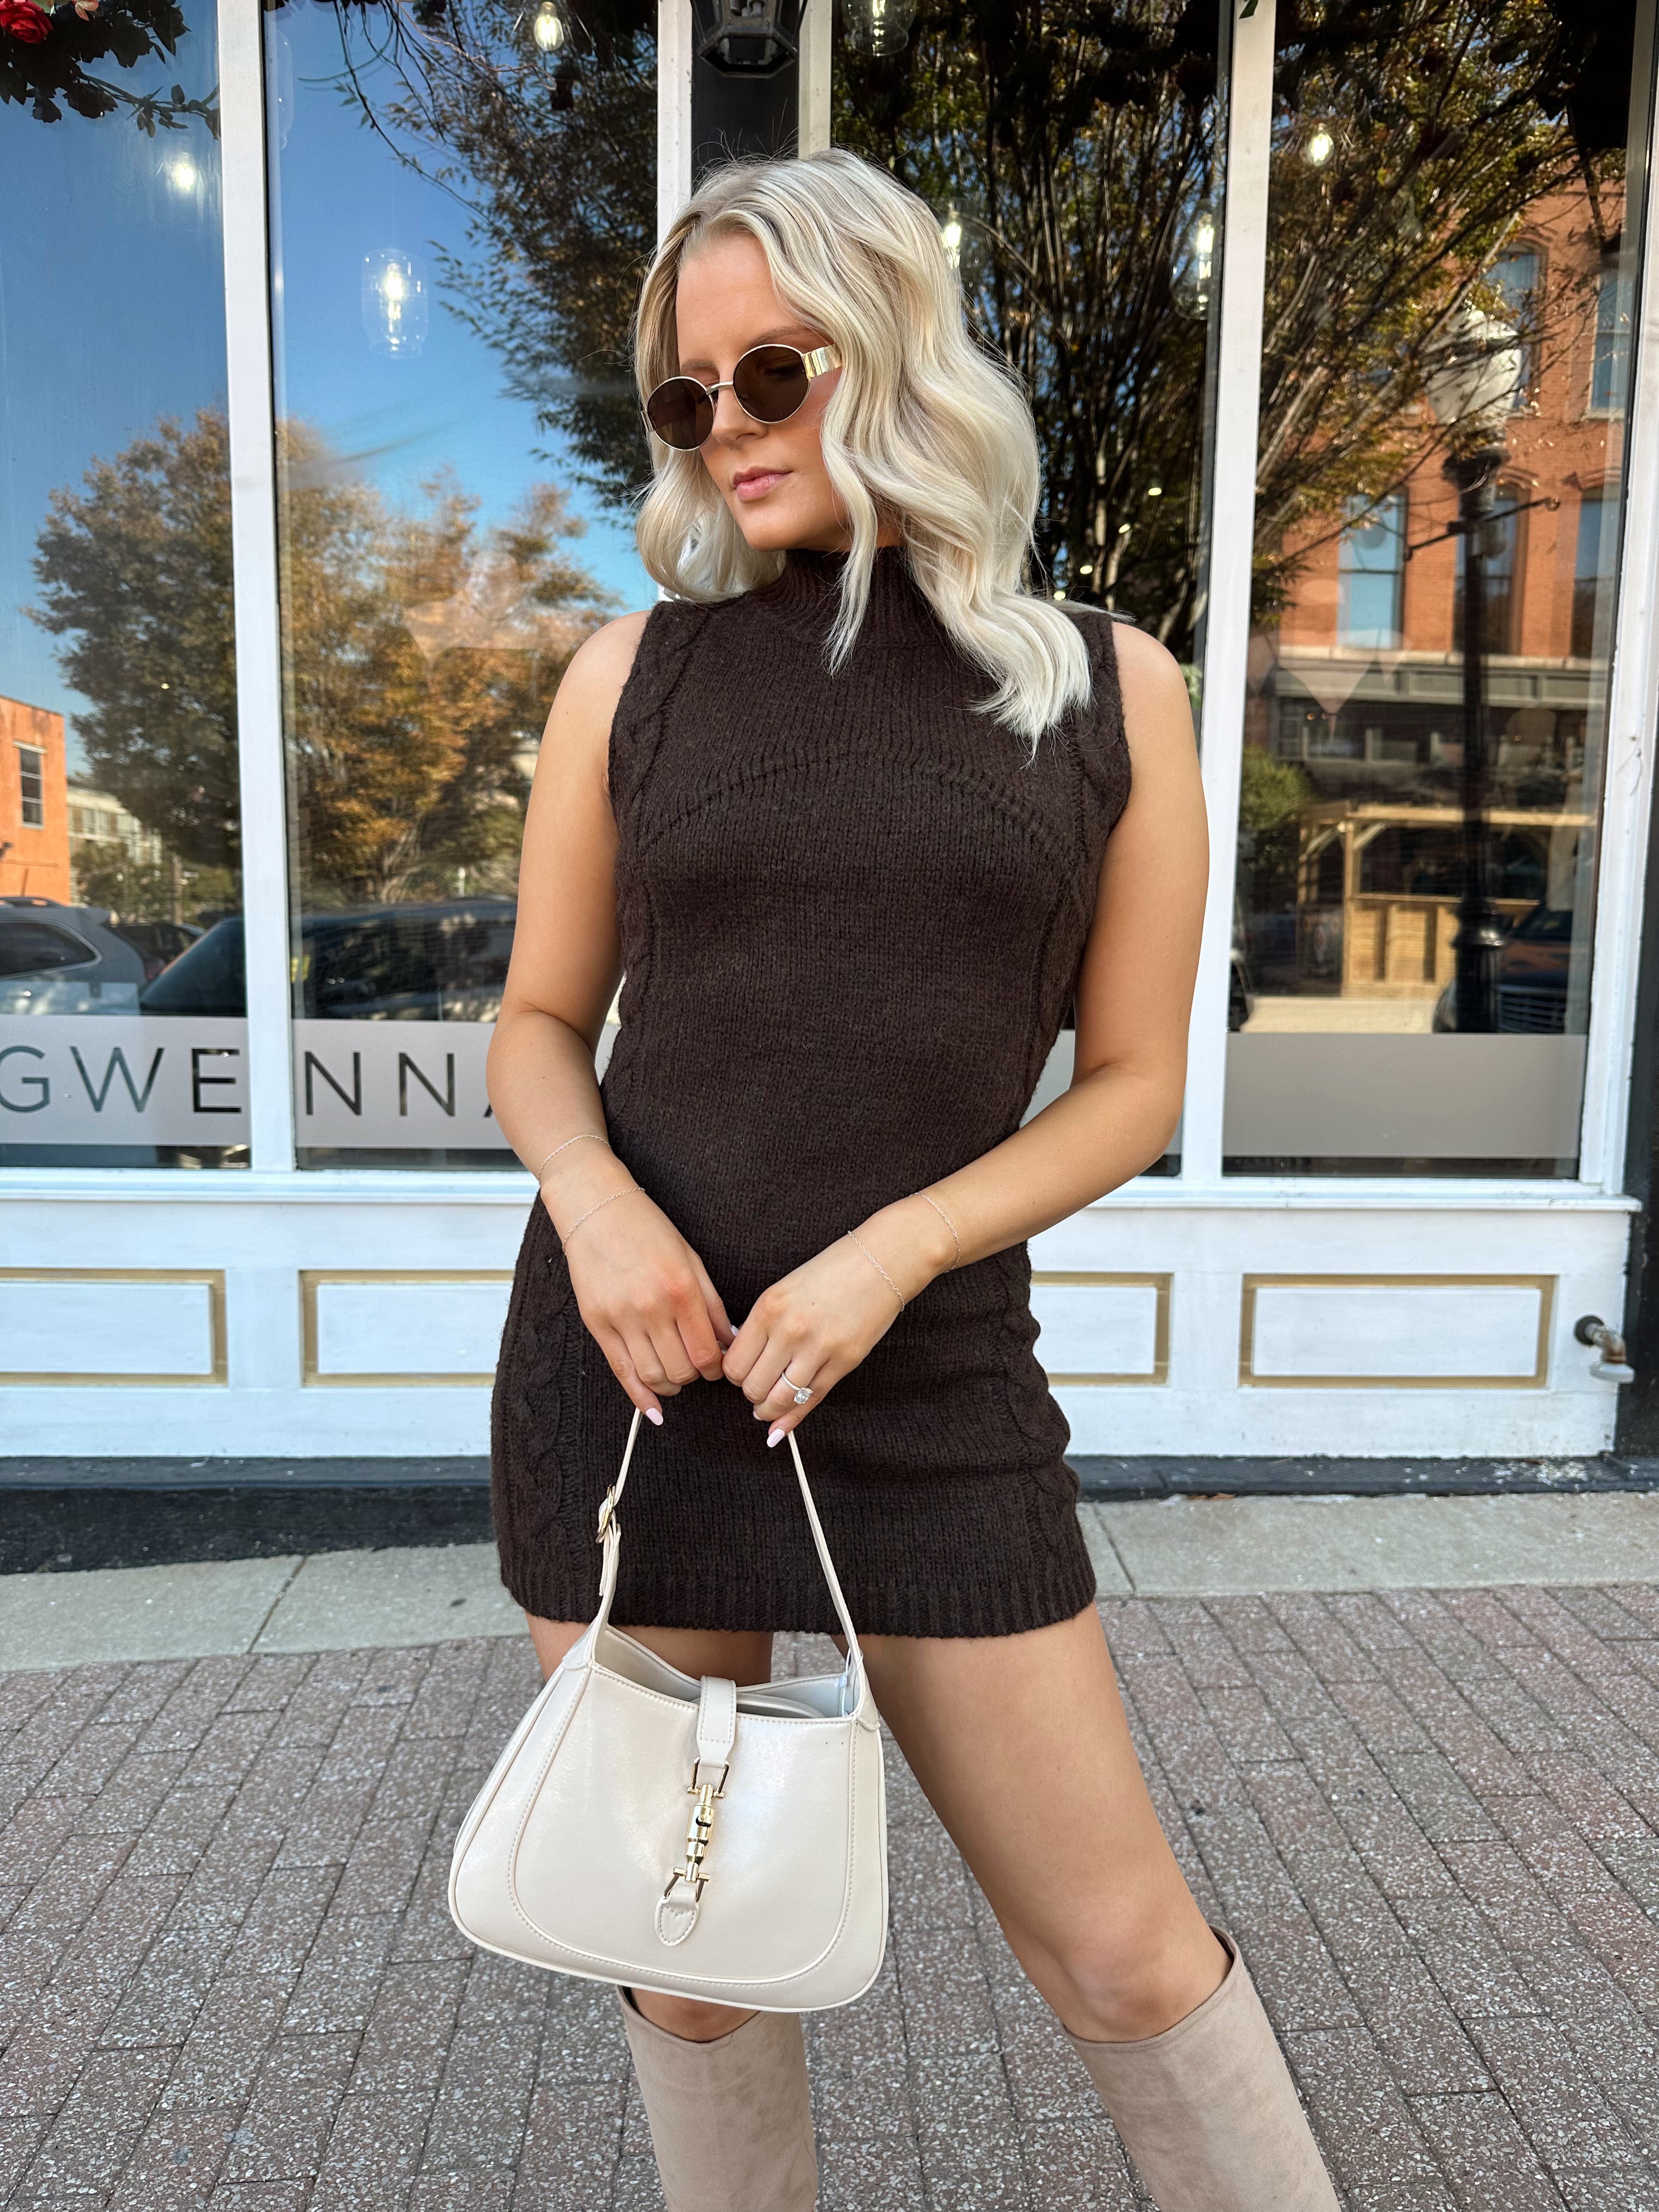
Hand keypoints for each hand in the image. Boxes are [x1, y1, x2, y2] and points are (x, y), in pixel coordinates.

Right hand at [545, 1156, 732, 1424]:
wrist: (597, 1210)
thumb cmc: (648, 1230)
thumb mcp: (691, 1260)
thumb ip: (711, 1305)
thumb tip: (729, 1342)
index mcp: (681, 1290)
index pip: (707, 1352)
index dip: (719, 1368)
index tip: (720, 1366)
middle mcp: (651, 1308)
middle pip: (682, 1370)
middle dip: (696, 1376)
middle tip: (697, 1368)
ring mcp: (621, 1317)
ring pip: (653, 1376)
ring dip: (671, 1386)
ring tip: (677, 1378)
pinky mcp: (597, 1323)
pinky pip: (620, 1371)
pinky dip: (639, 1396)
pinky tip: (652, 1408)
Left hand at [723, 1202, 953, 1446]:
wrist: (879, 1263)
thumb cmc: (829, 1273)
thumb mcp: (784, 1291)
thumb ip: (760, 1326)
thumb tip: (740, 1362)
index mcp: (769, 1308)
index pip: (733, 1362)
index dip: (733, 1374)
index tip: (740, 1373)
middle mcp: (790, 1330)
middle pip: (752, 1386)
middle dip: (751, 1394)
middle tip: (757, 1389)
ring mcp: (819, 1348)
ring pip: (779, 1400)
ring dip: (769, 1410)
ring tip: (769, 1407)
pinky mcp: (844, 1362)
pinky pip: (810, 1401)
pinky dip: (791, 1419)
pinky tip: (781, 1427)